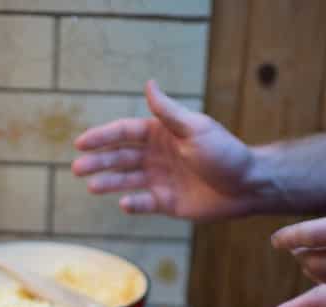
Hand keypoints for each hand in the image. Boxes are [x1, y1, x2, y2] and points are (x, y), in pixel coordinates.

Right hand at [72, 80, 268, 220]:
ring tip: (92, 186)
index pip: (124, 133)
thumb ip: (168, 111)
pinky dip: (132, 204)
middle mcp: (156, 156)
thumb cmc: (224, 152)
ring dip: (108, 182)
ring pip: (126, 180)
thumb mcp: (195, 128)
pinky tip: (123, 203)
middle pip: (120, 157)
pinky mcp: (166, 203)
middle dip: (98, 162)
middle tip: (78, 168)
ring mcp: (159, 180)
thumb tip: (149, 83)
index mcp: (160, 134)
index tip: (81, 143)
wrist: (247, 185)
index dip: (102, 137)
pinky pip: (143, 203)